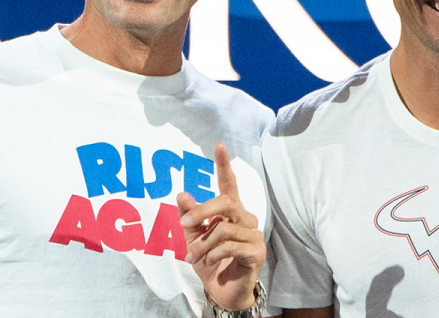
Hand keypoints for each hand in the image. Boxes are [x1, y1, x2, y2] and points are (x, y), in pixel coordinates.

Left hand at [177, 142, 264, 310]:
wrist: (222, 292)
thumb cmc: (210, 262)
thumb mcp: (193, 239)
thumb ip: (189, 217)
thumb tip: (182, 194)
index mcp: (230, 212)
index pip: (229, 184)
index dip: (224, 165)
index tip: (219, 145)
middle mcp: (244, 219)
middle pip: (226, 202)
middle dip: (202, 212)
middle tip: (184, 225)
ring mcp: (254, 235)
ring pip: (223, 229)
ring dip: (202, 245)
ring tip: (194, 256)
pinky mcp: (257, 252)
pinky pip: (230, 247)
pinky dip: (213, 255)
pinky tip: (210, 262)